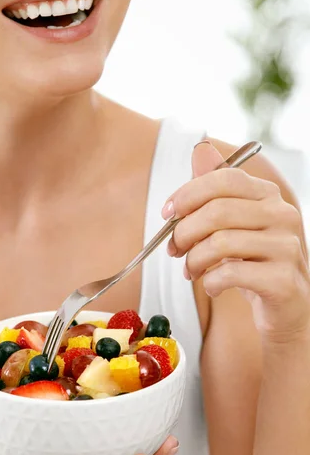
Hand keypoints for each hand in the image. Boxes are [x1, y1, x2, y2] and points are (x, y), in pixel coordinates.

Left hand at [162, 140, 309, 342]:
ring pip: (220, 243)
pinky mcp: (283, 280)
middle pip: (217, 211)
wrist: (287, 305)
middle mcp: (282, 215)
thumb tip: (200, 148)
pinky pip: (231, 274)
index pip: (224, 178)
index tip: (167, 213)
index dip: (188, 193)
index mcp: (268, 195)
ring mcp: (286, 247)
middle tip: (174, 249)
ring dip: (194, 260)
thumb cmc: (254, 262)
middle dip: (184, 232)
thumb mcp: (233, 224)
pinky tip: (211, 286)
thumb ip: (215, 189)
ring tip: (191, 271)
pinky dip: (211, 282)